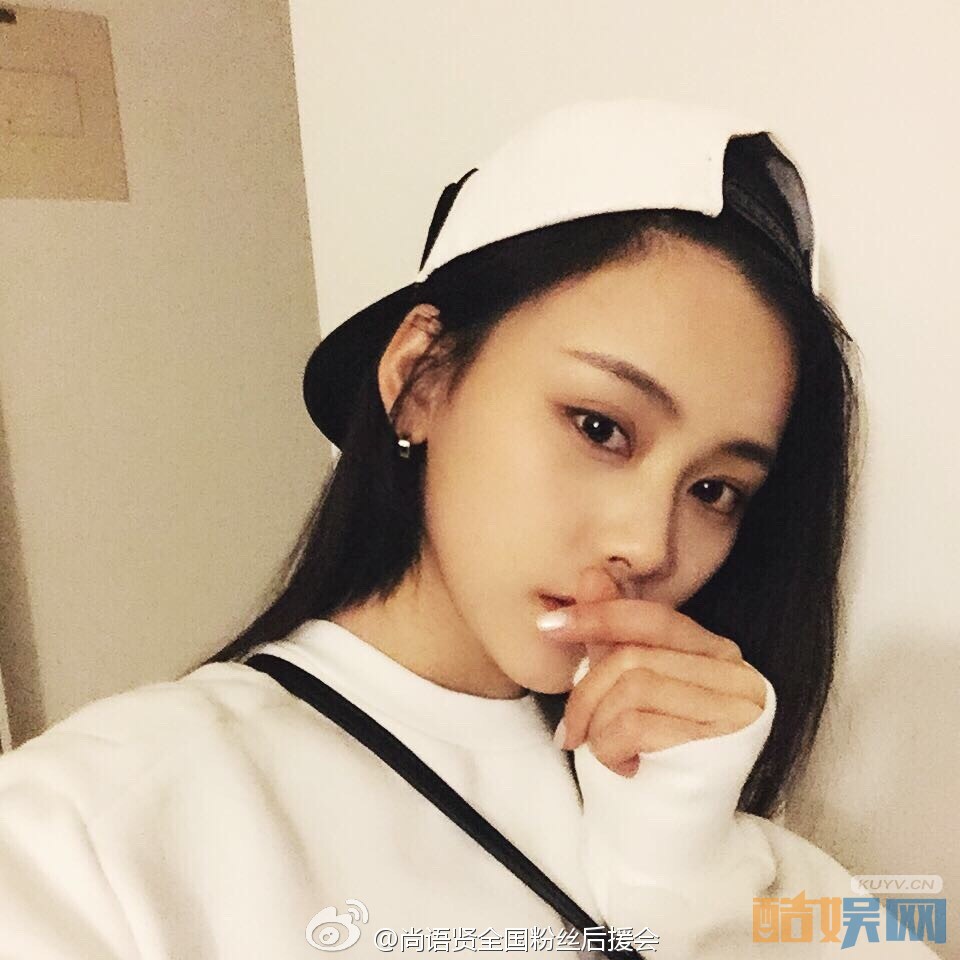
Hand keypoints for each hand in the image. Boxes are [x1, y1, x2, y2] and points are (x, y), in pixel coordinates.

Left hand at [540, 567, 767, 777]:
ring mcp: (739, 702)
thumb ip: (612, 636)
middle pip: (636, 655)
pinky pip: (643, 723)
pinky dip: (614, 747)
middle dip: (585, 693)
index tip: (547, 625)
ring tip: (599, 751)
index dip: (596, 616)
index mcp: (711, 649)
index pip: (651, 617)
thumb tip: (592, 572)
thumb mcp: (622, 689)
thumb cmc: (647, 759)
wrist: (672, 835)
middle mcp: (734, 670)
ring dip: (599, 725)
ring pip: (635, 686)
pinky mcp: (732, 738)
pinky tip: (623, 767)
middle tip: (568, 731)